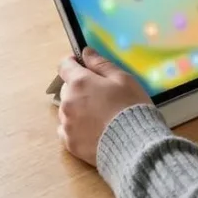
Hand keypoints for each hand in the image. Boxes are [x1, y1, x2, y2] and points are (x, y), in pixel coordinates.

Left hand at [57, 47, 152, 164]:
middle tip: (100, 95)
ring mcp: (66, 124)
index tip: (83, 65)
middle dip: (79, 88)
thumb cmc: (130, 107)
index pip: (64, 66)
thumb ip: (101, 64)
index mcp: (79, 83)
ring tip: (99, 116)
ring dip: (78, 108)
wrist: (133, 145)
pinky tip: (93, 130)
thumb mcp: (123, 79)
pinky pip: (67, 130)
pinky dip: (76, 127)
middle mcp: (67, 102)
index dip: (73, 63)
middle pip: (67, 88)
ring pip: (67, 109)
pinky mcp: (69, 143)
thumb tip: (85, 52)